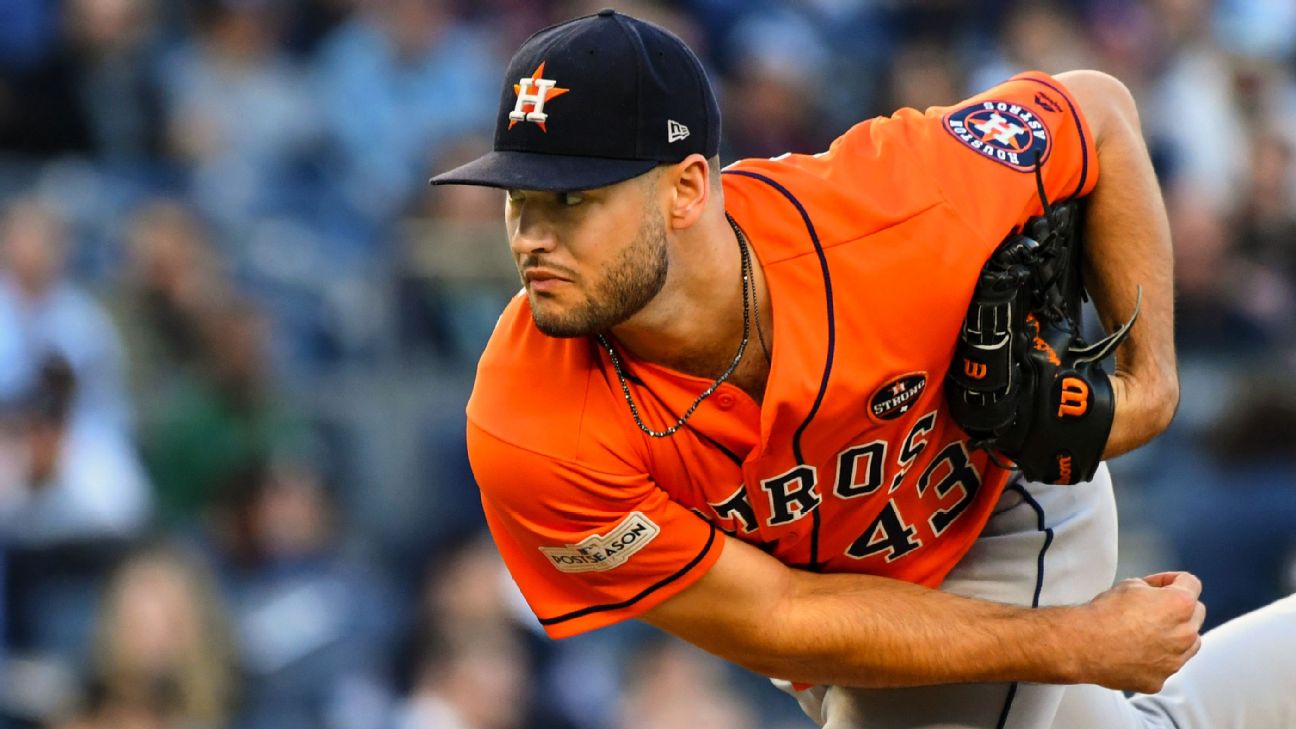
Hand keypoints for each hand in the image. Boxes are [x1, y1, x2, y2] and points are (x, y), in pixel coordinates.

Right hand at [1069, 571, 1205, 692]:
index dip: (1171, 579)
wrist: (1082, 644)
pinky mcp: (1159, 679)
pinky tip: (1134, 651)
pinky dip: (1155, 659)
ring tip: (1146, 632)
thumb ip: (1152, 589)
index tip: (1159, 585)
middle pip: (1196, 614)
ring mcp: (1174, 660)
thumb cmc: (1103, 614)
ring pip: (1189, 644)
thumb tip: (1155, 595)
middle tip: (1153, 607)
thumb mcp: (1129, 584)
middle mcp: (1185, 634)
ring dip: (1175, 635)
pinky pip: (1166, 666)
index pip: (1191, 583)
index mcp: (1179, 604)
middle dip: (1178, 608)